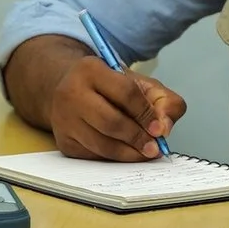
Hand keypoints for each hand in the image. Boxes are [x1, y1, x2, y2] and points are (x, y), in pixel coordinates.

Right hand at [50, 55, 186, 161]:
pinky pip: (93, 156)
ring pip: (101, 144)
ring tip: (145, 153)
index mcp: (91, 69)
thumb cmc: (111, 87)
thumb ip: (163, 99)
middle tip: (154, 148)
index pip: (125, 93)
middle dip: (137, 138)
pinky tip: (126, 153)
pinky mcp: (63, 141)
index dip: (146, 114)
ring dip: (128, 153)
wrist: (73, 90)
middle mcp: (71, 93)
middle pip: (111, 122)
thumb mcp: (139, 83)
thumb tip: (165, 128)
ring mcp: (64, 119)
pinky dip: (114, 158)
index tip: (160, 129)